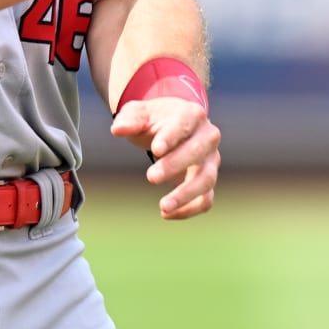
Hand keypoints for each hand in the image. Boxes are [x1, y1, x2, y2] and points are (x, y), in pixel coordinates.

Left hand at [110, 96, 220, 219]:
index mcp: (191, 114)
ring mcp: (211, 159)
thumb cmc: (153, 119)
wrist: (172, 126)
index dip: (171, 138)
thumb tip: (117, 130)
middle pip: (197, 152)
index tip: (155, 150)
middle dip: (175, 166)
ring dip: (186, 194)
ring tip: (163, 207)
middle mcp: (208, 137)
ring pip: (207, 179)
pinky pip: (207, 198)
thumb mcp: (139, 113)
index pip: (183, 125)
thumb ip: (129, 120)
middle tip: (151, 178)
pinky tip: (167, 215)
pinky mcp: (208, 179)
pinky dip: (190, 209)